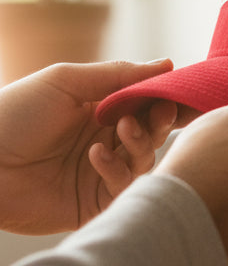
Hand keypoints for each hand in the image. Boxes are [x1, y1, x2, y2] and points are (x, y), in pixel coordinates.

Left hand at [0, 60, 178, 233]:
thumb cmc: (13, 115)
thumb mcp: (66, 82)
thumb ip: (118, 75)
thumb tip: (168, 64)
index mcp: (98, 111)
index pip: (144, 105)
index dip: (162, 99)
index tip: (173, 92)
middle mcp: (104, 141)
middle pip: (153, 133)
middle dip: (160, 121)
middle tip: (159, 112)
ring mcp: (100, 173)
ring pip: (144, 160)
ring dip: (141, 142)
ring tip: (121, 129)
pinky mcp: (94, 202)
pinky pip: (124, 188)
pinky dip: (117, 169)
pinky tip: (96, 156)